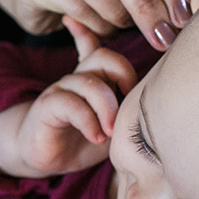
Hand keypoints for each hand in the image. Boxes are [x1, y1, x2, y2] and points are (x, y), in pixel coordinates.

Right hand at [0, 17, 138, 177]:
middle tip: (128, 101)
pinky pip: (71, 104)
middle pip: (103, 57)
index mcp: (93, 78)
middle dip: (123, 74)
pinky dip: (89, 122)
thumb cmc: (82, 141)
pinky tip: (96, 137)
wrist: (46, 157)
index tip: (129, 75)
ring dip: (106, 108)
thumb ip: (127, 111)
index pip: (98, 46)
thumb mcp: (112, 125)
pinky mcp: (48, 106)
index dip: (108, 40)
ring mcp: (61, 89)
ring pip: (90, 82)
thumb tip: (153, 105)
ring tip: (111, 132)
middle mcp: (77, 78)